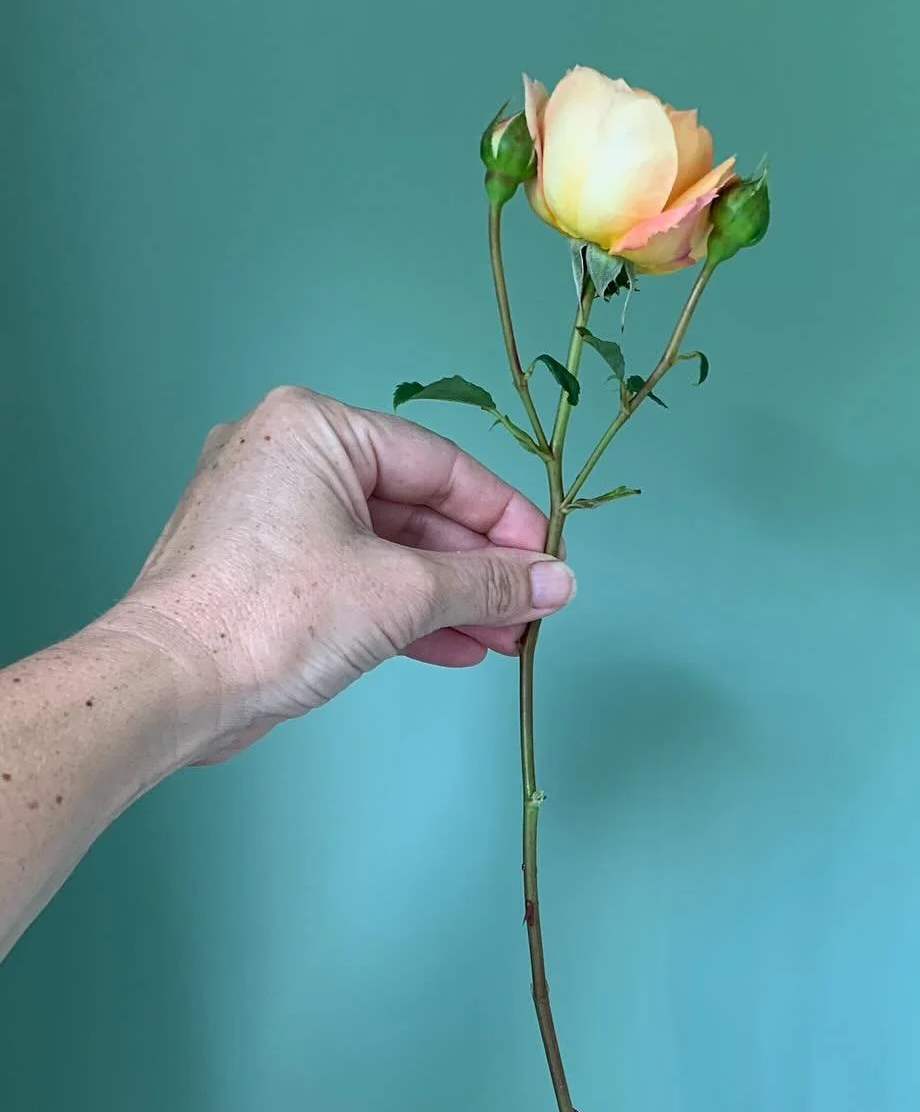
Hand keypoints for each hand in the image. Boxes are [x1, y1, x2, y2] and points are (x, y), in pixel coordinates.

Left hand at [103, 384, 572, 761]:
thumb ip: (488, 584)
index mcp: (314, 427)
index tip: (549, 559)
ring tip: (508, 637)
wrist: (173, 684)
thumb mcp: (402, 593)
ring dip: (450, 596)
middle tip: (533, 608)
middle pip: (414, 508)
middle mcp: (287, 456)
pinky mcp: (263, 569)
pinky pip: (352, 577)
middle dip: (479, 568)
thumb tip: (555, 582)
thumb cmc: (269, 615)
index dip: (505, 517)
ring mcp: (270, 515)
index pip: (439, 463)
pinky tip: (457, 645)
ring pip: (386, 549)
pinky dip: (403, 611)